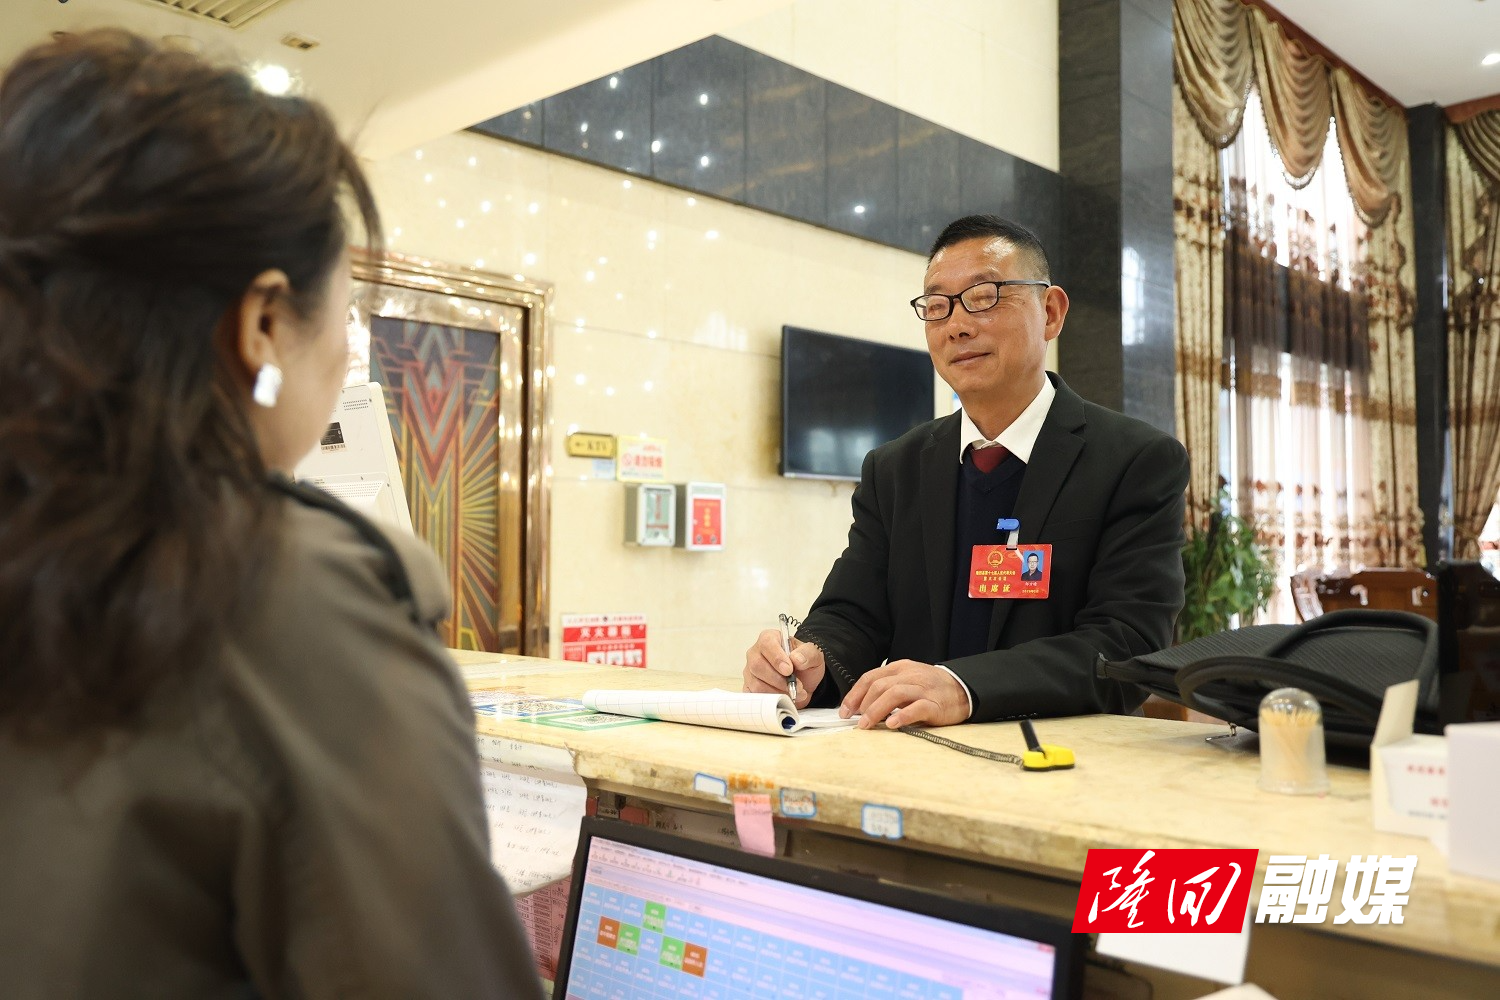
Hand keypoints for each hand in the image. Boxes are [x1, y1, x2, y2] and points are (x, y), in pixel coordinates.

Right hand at [743, 629, 823, 708]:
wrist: (804, 682)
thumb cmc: (804, 664)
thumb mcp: (814, 655)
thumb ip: (808, 653)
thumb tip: (796, 658)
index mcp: (769, 639)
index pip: (766, 644)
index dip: (776, 658)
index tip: (789, 670)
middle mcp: (756, 653)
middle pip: (757, 666)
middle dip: (779, 680)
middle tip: (797, 685)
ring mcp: (750, 671)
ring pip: (756, 684)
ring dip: (778, 691)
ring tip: (794, 693)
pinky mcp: (750, 687)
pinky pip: (755, 696)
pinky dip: (770, 700)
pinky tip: (783, 698)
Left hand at [840, 659, 969, 728]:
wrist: (962, 689)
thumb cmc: (930, 688)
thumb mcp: (907, 680)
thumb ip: (887, 688)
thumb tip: (860, 706)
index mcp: (900, 668)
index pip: (870, 677)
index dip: (854, 694)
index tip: (845, 710)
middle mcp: (909, 676)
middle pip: (879, 686)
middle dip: (862, 704)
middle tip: (855, 721)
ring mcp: (922, 689)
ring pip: (894, 694)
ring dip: (876, 710)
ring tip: (866, 725)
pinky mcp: (935, 704)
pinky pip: (916, 708)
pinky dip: (902, 716)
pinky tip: (891, 725)